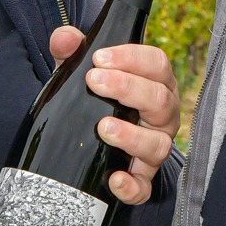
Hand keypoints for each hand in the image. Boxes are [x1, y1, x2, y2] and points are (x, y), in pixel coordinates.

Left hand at [47, 26, 179, 204]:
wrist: (92, 140)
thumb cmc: (98, 98)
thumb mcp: (84, 72)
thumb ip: (73, 51)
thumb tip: (63, 38)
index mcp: (155, 83)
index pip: (156, 63)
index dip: (131, 58)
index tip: (99, 58)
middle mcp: (162, 116)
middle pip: (160, 99)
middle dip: (129, 88)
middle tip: (95, 82)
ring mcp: (154, 148)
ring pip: (158, 144)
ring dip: (132, 136)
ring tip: (103, 127)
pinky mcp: (142, 178)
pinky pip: (145, 188)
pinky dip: (132, 186)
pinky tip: (113, 179)